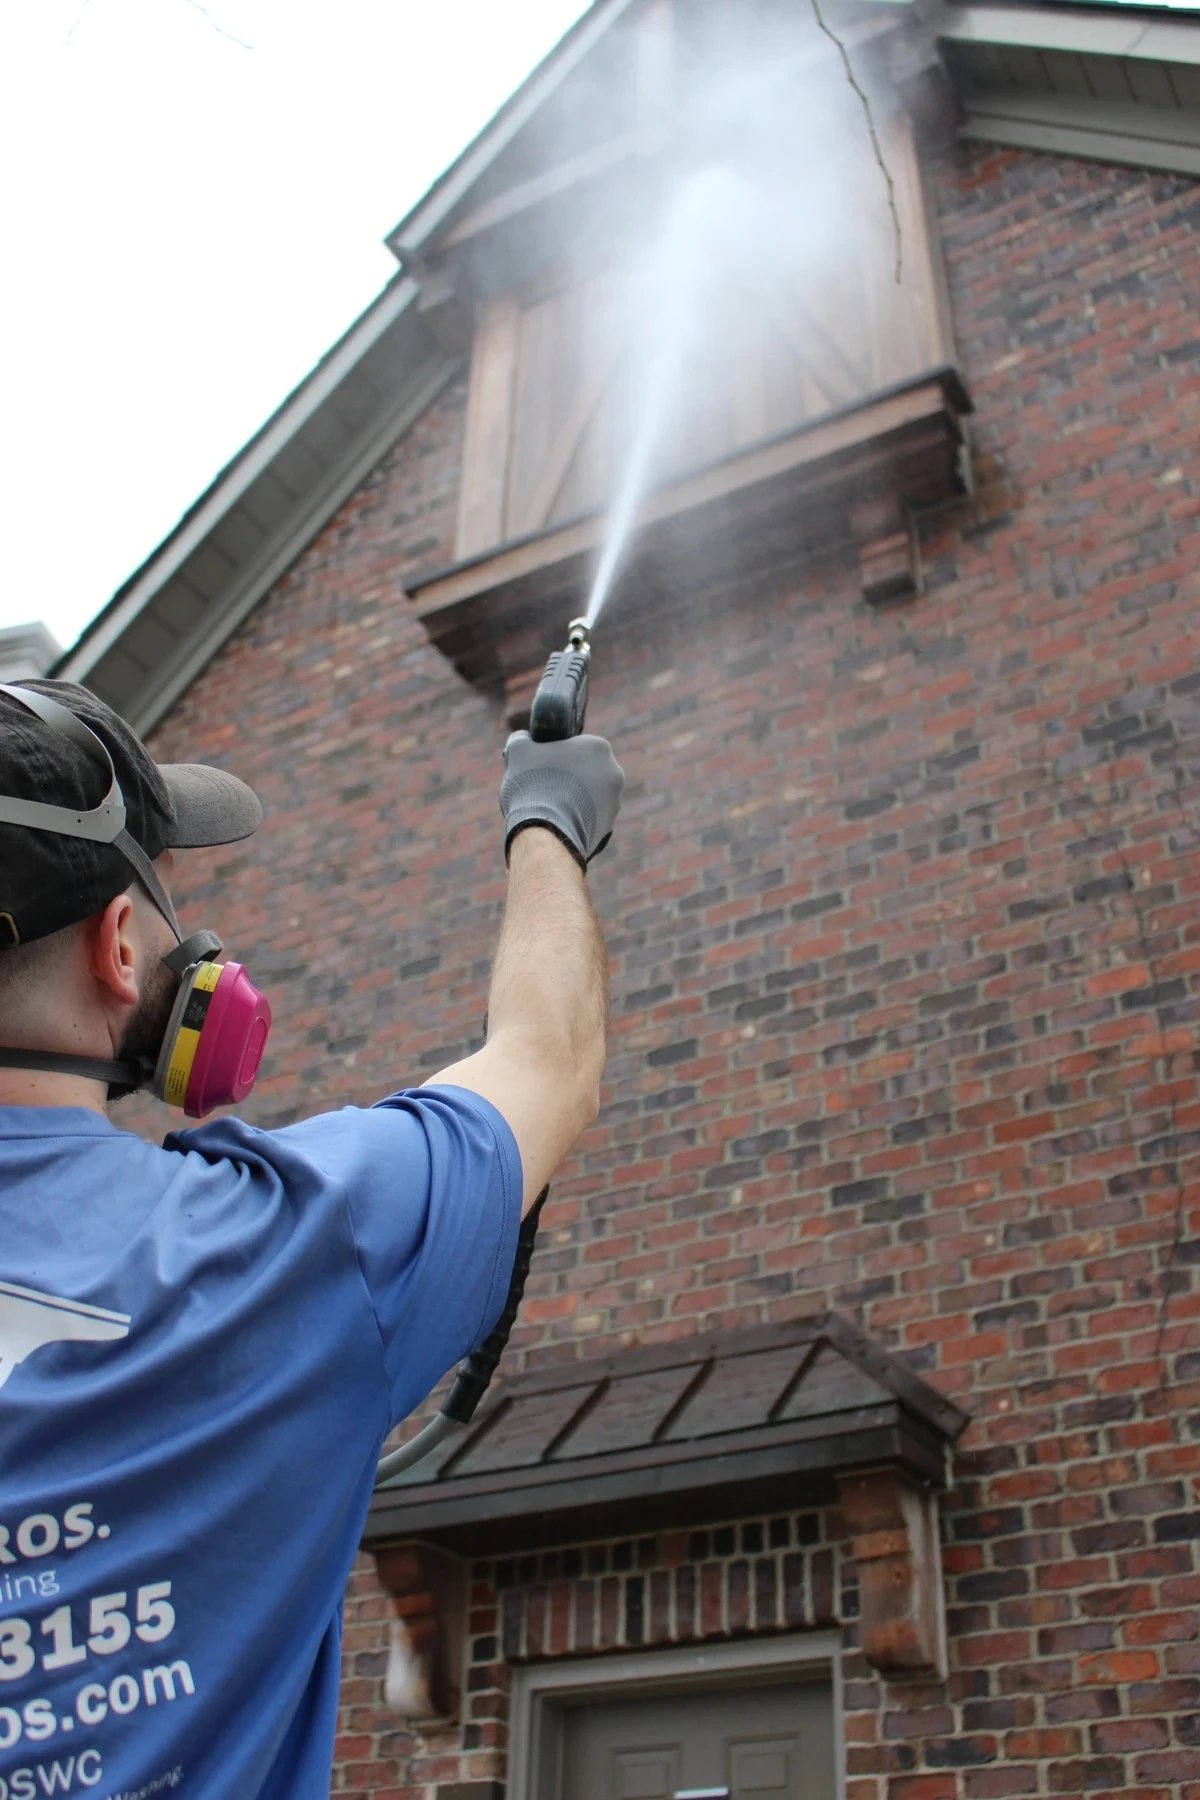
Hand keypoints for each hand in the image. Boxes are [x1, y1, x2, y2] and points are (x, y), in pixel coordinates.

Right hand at [499, 732, 624, 867]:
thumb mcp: (518, 751)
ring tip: (549, 807)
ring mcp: (615, 800)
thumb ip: (523, 739)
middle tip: (543, 787)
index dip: (555, 755)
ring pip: (588, 794)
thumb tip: (524, 739)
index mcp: (598, 746)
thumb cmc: (533, 786)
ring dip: (572, 798)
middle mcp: (614, 771)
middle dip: (566, 777)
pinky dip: (575, 819)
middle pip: (585, 770)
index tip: (541, 766)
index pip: (576, 746)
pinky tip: (558, 823)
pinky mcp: (609, 825)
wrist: (545, 833)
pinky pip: (589, 817)